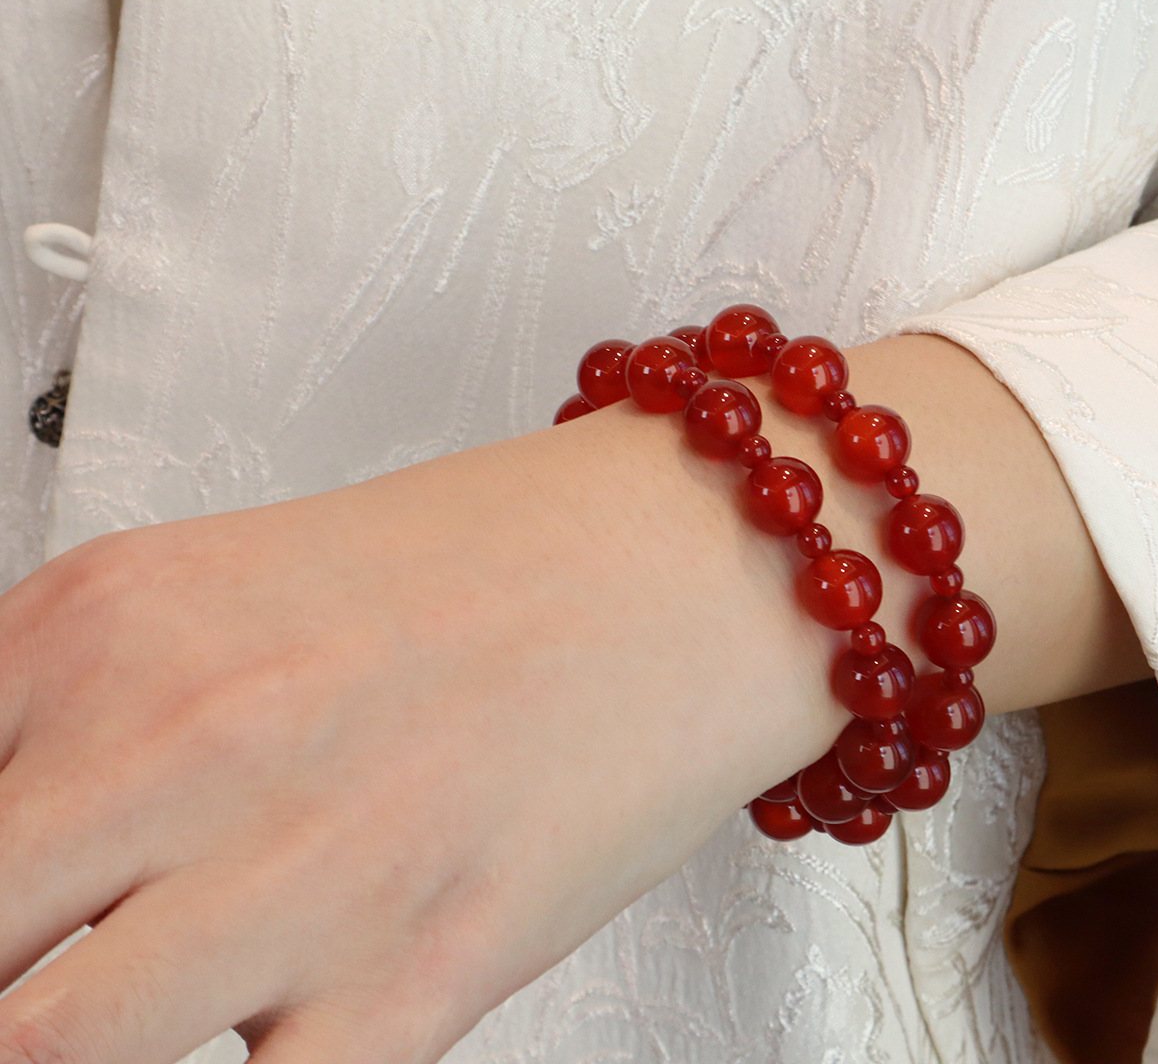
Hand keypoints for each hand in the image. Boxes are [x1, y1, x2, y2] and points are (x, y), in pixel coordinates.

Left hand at [0, 404, 842, 1063]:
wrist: (670, 564)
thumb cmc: (480, 569)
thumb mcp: (220, 594)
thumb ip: (76, 719)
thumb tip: (20, 852)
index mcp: (110, 622)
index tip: (4, 907)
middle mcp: (183, 739)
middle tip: (44, 969)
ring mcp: (296, 868)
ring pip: (49, 1057)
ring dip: (73, 1039)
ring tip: (155, 989)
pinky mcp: (412, 976)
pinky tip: (265, 1033)